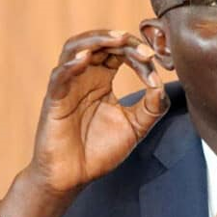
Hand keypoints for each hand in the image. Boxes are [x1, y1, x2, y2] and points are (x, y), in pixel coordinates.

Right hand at [28, 29, 167, 191]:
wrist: (74, 177)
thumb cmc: (100, 151)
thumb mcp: (135, 127)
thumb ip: (152, 107)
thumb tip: (162, 84)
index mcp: (102, 80)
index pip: (118, 52)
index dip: (136, 52)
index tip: (154, 61)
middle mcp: (84, 78)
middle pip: (98, 43)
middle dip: (121, 41)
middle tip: (143, 50)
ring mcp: (67, 86)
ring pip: (74, 49)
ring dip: (96, 41)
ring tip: (117, 39)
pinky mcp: (54, 101)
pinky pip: (59, 76)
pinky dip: (70, 65)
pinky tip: (85, 60)